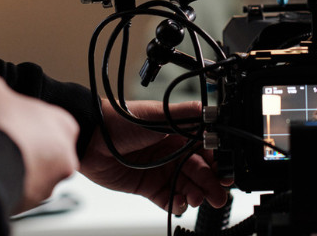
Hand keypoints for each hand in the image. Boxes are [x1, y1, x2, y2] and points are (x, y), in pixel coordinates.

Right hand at [0, 73, 79, 212]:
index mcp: (65, 125)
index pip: (54, 124)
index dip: (30, 124)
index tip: (14, 124)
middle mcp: (66, 155)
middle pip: (47, 151)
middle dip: (27, 149)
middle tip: (4, 143)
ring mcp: (52, 182)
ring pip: (36, 175)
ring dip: (19, 169)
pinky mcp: (34, 202)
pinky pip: (23, 193)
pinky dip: (10, 186)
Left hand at [80, 100, 229, 214]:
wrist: (92, 139)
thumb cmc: (123, 120)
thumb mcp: (160, 115)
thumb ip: (189, 115)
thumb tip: (214, 112)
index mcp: (180, 132)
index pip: (207, 149)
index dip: (218, 161)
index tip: (225, 172)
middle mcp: (174, 151)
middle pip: (201, 171)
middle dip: (211, 183)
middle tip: (217, 195)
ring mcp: (162, 169)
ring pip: (188, 186)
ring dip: (196, 194)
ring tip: (196, 199)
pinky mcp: (149, 186)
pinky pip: (169, 198)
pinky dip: (177, 204)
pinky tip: (179, 203)